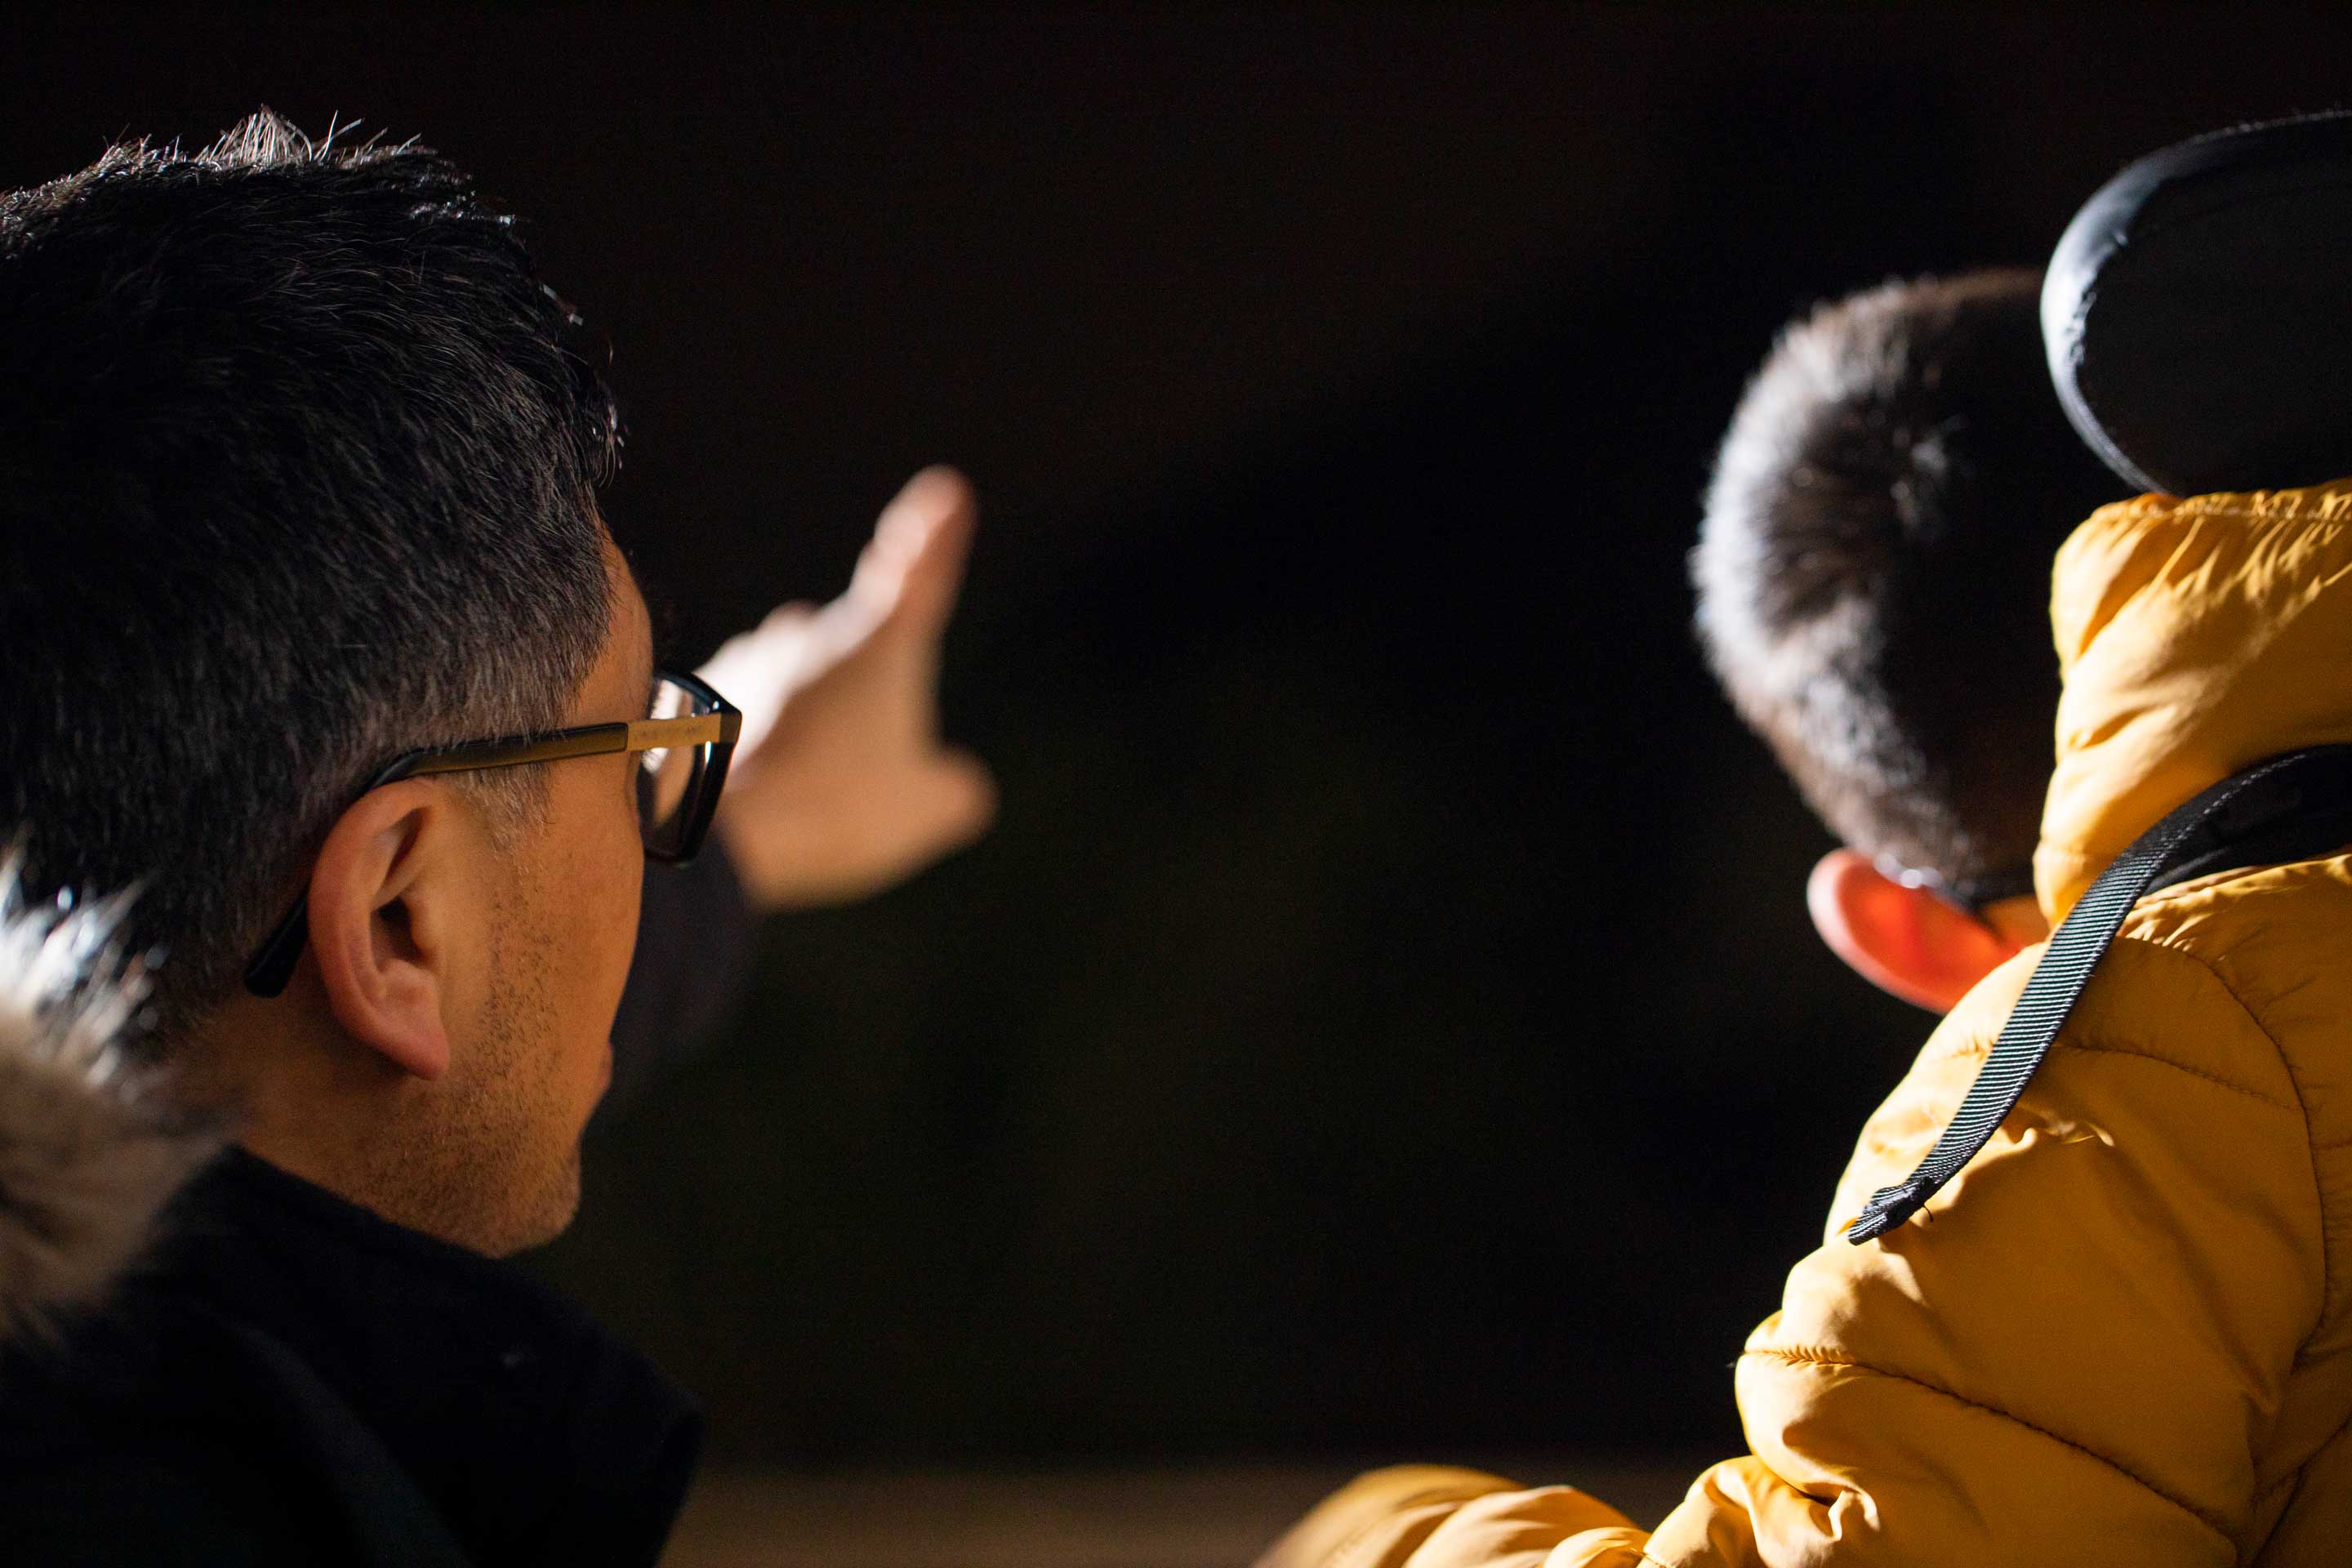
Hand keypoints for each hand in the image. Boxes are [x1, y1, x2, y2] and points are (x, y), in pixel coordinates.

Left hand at [698, 467, 995, 910]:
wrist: (710, 825)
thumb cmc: (830, 805)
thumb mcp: (921, 809)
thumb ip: (954, 788)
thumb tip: (962, 786)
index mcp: (879, 643)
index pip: (919, 577)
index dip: (936, 537)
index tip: (947, 491)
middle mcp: (811, 632)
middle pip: (859, 668)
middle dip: (866, 715)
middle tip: (860, 782)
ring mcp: (751, 656)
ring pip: (800, 695)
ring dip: (809, 737)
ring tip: (802, 800)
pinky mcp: (703, 690)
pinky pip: (748, 718)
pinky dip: (759, 752)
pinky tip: (755, 803)